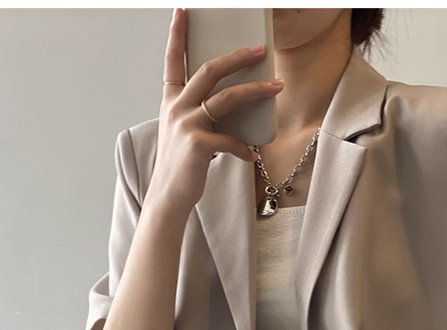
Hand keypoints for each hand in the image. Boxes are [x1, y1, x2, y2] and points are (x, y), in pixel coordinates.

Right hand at [148, 8, 283, 210]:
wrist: (169, 195)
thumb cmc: (182, 165)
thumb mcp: (185, 132)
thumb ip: (202, 114)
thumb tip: (235, 102)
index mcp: (171, 101)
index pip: (173, 61)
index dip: (177, 35)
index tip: (183, 11)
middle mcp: (176, 108)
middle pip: (210, 70)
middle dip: (238, 57)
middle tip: (260, 49)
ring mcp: (186, 124)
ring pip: (227, 97)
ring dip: (256, 90)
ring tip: (277, 86)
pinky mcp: (198, 144)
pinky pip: (231, 139)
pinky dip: (244, 148)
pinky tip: (251, 155)